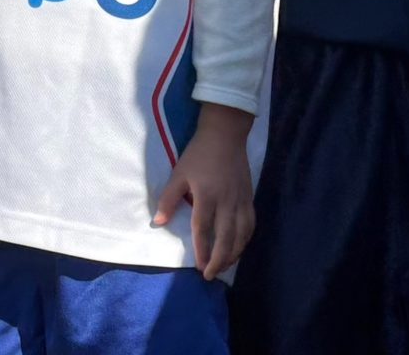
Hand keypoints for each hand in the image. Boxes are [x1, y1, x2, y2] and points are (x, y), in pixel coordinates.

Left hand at [154, 104, 254, 279]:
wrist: (225, 134)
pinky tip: (239, 246)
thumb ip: (168, 199)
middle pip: (226, 239)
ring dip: (234, 254)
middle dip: (219, 260)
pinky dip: (246, 240)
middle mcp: (226, 202)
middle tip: (210, 274)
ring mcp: (240, 200)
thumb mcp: (179, 173)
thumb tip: (158, 223)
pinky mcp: (249, 197)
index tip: (199, 267)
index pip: (204, 230)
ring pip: (241, 235)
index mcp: (207, 196)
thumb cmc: (199, 154)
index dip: (202, 251)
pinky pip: (250, 224)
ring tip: (224, 266)